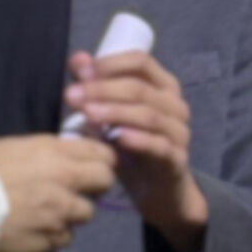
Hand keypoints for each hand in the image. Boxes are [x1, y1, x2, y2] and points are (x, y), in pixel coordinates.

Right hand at [0, 134, 116, 251]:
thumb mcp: (16, 147)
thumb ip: (47, 152)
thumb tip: (66, 157)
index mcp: (56, 154)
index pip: (103, 154)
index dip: (102, 161)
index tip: (94, 166)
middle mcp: (65, 183)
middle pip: (104, 183)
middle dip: (95, 186)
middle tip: (78, 191)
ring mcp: (60, 216)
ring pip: (84, 216)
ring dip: (70, 215)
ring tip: (46, 215)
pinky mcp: (49, 242)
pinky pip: (62, 240)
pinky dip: (51, 236)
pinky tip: (32, 232)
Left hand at [62, 47, 207, 251]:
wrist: (156, 191)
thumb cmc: (131, 147)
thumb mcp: (112, 116)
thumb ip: (96, 88)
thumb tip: (77, 59)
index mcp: (163, 86)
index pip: (140, 62)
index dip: (110, 64)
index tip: (80, 72)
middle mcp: (175, 105)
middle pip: (140, 88)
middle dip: (102, 89)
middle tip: (72, 96)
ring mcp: (180, 132)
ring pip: (149, 115)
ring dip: (115, 112)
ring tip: (87, 114)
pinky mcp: (177, 160)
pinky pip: (160, 146)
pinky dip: (138, 140)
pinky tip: (117, 137)